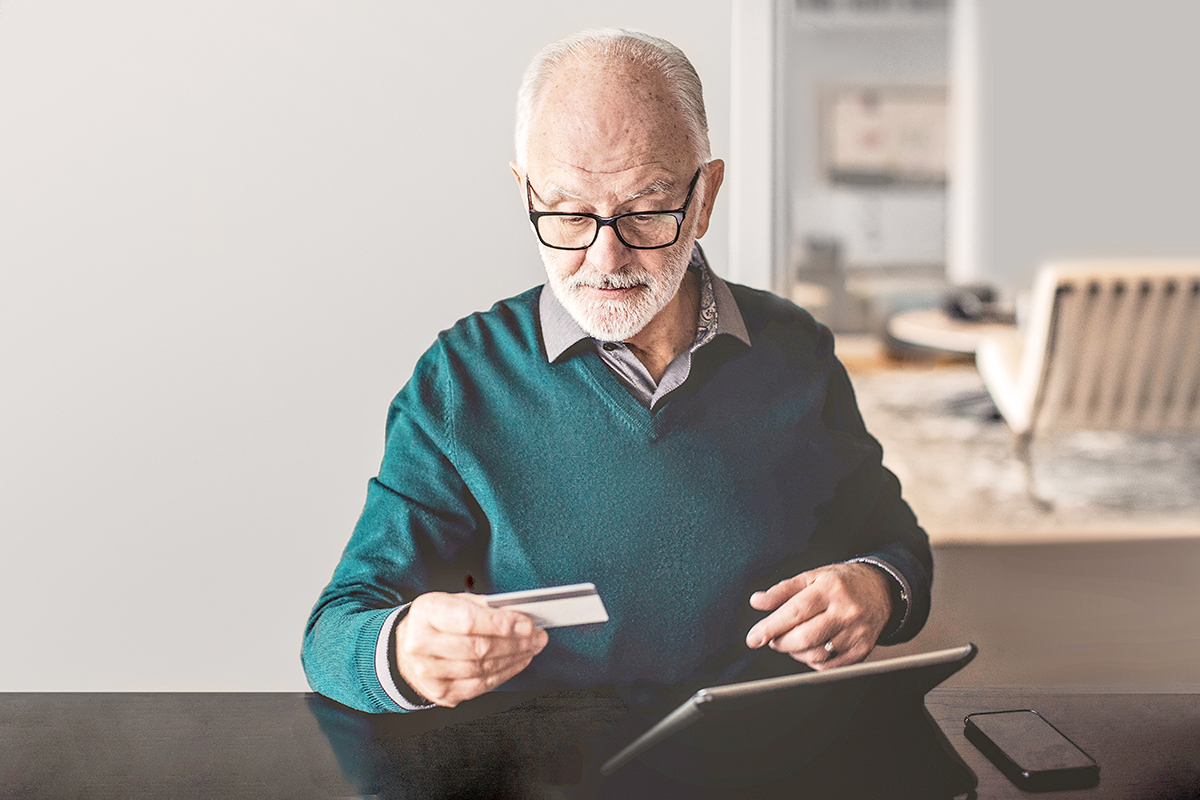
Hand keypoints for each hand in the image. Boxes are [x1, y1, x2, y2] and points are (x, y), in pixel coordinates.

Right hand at [395, 591, 548, 706]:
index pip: (468, 621)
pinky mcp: (441, 693)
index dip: (500, 624)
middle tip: (536, 635)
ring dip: (515, 658)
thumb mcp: (452, 601)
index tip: (525, 623)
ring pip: (483, 668)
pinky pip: (481, 685)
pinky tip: (518, 661)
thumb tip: (518, 616)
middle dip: (516, 642)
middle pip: (479, 648)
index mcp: (426, 613)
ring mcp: (429, 673)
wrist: (406, 650)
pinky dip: (505, 673)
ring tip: (532, 646)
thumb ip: (483, 607)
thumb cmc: (435, 622)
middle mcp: (421, 644)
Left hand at [744, 563, 891, 669]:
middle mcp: (845, 612)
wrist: (881, 590)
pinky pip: (829, 665)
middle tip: (773, 638)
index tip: (753, 638)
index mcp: (830, 589)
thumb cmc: (843, 583)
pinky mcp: (862, 650)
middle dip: (780, 642)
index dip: (771, 627)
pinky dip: (813, 660)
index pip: (795, 612)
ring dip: (795, 652)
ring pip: (815, 654)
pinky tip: (811, 648)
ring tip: (793, 640)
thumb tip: (757, 601)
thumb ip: (782, 590)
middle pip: (804, 637)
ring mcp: (856, 633)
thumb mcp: (812, 577)